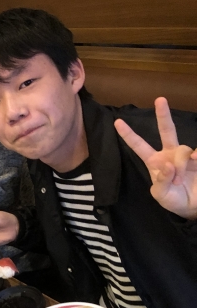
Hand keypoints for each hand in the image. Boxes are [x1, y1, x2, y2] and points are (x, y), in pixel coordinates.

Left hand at [115, 97, 196, 219]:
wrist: (194, 207)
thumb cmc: (173, 200)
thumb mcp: (160, 194)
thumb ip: (161, 181)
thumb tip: (168, 165)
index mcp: (155, 162)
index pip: (139, 146)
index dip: (129, 135)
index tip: (117, 122)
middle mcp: (170, 154)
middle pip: (166, 131)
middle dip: (163, 115)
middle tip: (160, 99)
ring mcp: (186, 156)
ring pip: (182, 149)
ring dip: (181, 165)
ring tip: (179, 180)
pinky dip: (196, 158)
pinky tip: (195, 163)